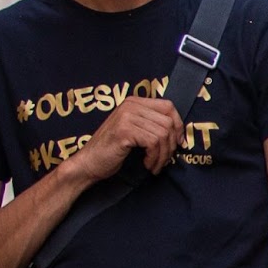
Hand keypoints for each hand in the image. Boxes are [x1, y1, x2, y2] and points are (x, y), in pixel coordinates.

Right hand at [71, 94, 185, 182]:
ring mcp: (126, 116)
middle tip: (164, 159)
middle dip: (171, 144)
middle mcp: (130, 105)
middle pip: (168, 121)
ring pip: (163, 133)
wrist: (88, 163)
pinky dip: (154, 157)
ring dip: (162, 154)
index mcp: (134, 102)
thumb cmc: (113, 150)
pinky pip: (153, 142)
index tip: (178, 142)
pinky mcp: (124, 130)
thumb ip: (151, 124)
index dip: (178, 125)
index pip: (168, 106)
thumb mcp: (134, 131)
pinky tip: (147, 164)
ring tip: (154, 165)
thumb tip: (179, 132)